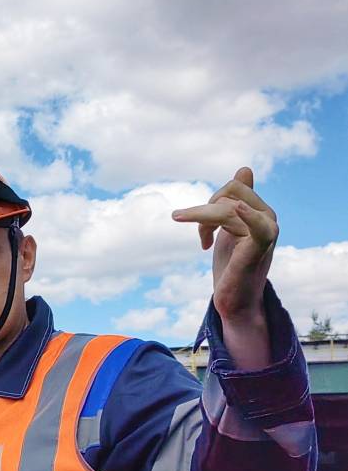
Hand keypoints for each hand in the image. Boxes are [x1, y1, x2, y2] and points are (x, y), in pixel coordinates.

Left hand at [172, 167, 276, 368]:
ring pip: (227, 207)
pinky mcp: (260, 246)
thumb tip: (245, 169)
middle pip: (230, 192)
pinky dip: (246, 216)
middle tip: (202, 235)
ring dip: (202, 220)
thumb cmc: (232, 266)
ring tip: (202, 242)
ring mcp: (266, 231)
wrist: (235, 301)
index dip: (212, 202)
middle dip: (206, 209)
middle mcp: (268, 217)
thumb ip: (236, 201)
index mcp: (260, 211)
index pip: (233, 187)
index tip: (203, 228)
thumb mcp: (229, 229)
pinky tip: (237, 211)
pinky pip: (257, 224)